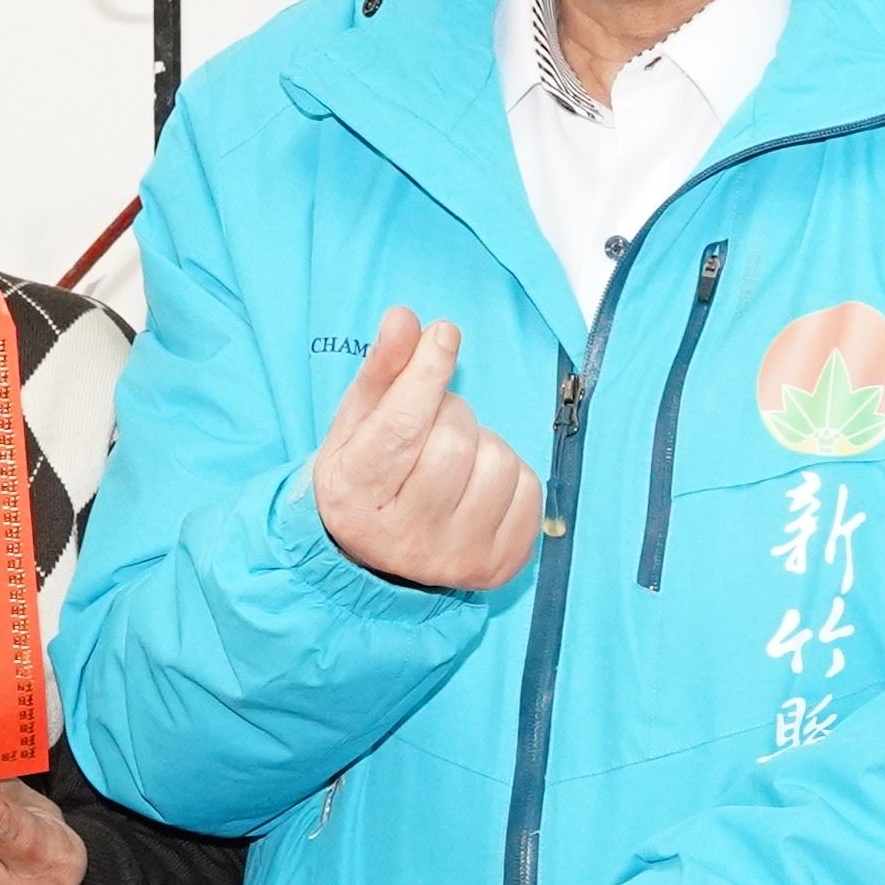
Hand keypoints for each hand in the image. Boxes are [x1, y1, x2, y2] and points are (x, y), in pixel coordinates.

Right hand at [313, 311, 540, 592]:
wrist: (380, 558)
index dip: (426, 373)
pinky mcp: (498, 565)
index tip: (445, 334)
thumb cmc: (368, 475)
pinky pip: (528, 488)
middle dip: (451, 413)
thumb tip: (405, 319)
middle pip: (453, 442)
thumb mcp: (357, 423)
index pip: (401, 427)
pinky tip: (479, 482)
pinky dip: (510, 472)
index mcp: (357, 495)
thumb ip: (382, 370)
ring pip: (496, 463)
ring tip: (456, 456)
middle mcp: (404, 536)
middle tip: (434, 422)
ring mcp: (454, 556)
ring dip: (482, 443)